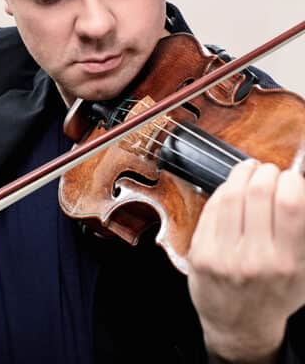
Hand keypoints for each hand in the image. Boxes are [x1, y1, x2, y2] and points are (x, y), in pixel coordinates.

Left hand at [187, 159, 304, 361]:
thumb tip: (297, 186)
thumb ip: (301, 231)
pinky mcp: (200, 253)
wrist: (239, 326)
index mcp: (287, 263)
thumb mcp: (302, 270)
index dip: (291, 181)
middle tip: (270, 171)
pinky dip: (223, 191)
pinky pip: (210, 210)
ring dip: (241, 174)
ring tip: (250, 170)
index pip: (290, 204)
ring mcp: (223, 256)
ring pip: (230, 197)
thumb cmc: (275, 295)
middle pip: (258, 194)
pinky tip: (231, 188)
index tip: (292, 177)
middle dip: (266, 173)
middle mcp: (254, 259)